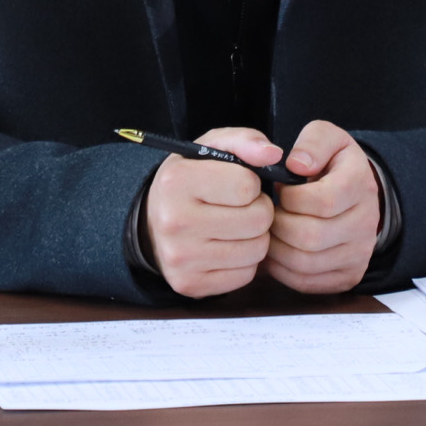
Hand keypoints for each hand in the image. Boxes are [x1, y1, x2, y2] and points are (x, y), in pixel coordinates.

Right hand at [144, 127, 281, 298]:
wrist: (151, 223)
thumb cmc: (190, 180)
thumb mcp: (211, 147)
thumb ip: (245, 140)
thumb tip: (274, 155)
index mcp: (177, 181)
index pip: (246, 186)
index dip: (252, 183)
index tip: (238, 184)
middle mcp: (174, 222)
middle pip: (257, 219)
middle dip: (258, 210)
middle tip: (243, 207)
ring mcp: (181, 258)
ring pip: (257, 250)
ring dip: (255, 236)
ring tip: (237, 225)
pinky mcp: (190, 284)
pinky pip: (246, 275)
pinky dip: (244, 261)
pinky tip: (227, 247)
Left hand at [265, 120, 381, 293]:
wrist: (357, 194)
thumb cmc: (333, 165)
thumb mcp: (327, 138)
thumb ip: (313, 142)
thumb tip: (297, 164)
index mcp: (360, 184)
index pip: (323, 201)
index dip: (291, 197)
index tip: (282, 189)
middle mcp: (366, 223)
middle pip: (311, 237)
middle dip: (279, 224)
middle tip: (270, 212)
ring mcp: (359, 254)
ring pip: (305, 264)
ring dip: (276, 248)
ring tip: (271, 229)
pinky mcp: (347, 276)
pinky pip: (306, 283)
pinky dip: (282, 270)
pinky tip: (278, 249)